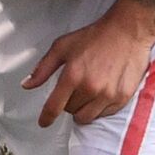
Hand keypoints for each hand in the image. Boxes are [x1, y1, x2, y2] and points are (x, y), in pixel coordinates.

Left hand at [23, 11, 154, 126]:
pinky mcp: (122, 97)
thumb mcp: (62, 47)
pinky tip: (101, 93)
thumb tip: (27, 84)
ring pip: (87, 116)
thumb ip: (43, 68)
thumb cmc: (95, 37)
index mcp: (73, 75)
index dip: (46, 117)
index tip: (43, 122)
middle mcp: (90, 88)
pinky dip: (99, 108)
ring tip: (87, 93)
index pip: (54, 106)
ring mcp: (108, 94)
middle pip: (71, 111)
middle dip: (69, 103)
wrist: (128, 32)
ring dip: (83, 108)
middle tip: (75, 89)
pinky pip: (104, 114)